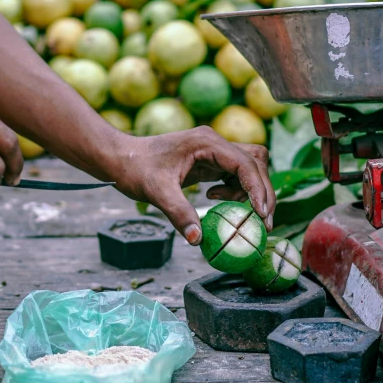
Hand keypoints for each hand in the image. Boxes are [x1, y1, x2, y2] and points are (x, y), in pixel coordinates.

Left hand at [105, 127, 274, 244]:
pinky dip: (234, 190)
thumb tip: (197, 239)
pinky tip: (212, 199)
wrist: (120, 158)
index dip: (258, 188)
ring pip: (249, 167)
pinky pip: (234, 174)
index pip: (246, 163)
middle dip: (262, 192)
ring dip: (249, 190)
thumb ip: (178, 213)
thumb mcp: (155, 192)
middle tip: (262, 222)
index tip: (261, 214)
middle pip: (255, 162)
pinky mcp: (208, 161)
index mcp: (206, 143)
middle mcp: (214, 143)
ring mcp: (213, 151)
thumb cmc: (135, 169)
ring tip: (235, 211)